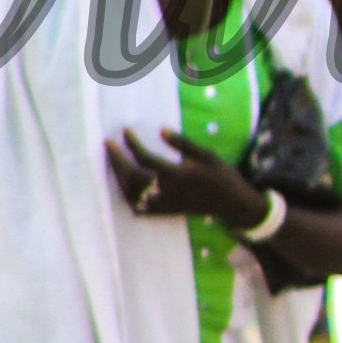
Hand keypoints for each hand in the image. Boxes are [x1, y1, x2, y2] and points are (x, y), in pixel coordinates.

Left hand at [105, 130, 270, 230]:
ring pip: (132, 193)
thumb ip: (183, 144)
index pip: (145, 158)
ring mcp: (164, 204)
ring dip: (119, 177)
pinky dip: (128, 197)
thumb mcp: (208, 155)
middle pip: (132, 177)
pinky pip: (139, 208)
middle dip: (117, 160)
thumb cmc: (222, 176)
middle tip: (108, 145)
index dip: (132, 144)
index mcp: (178, 174)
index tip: (125, 131)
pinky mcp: (165, 212)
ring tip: (114, 162)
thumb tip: (161, 130)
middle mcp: (167, 191)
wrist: (232, 204)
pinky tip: (124, 186)